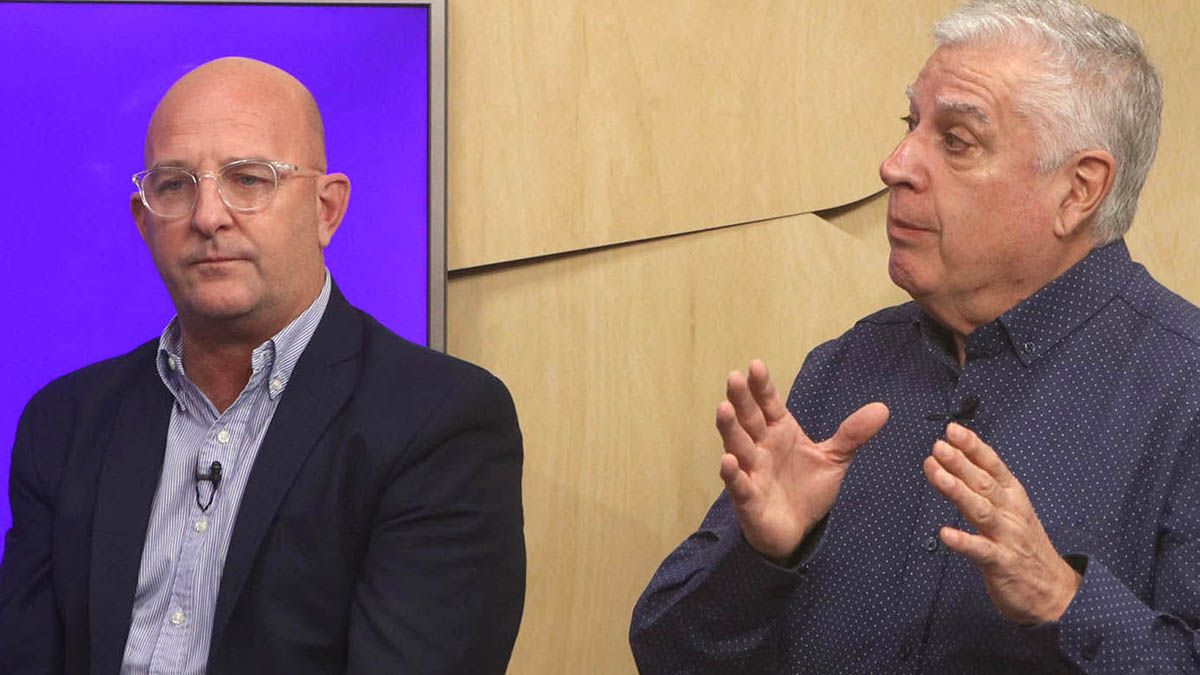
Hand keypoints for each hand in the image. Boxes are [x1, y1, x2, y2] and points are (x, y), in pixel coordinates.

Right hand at [717, 359, 888, 562]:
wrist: (797, 530)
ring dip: (729, 428)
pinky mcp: (748, 498)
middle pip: (749, 419)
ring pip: (738, 446)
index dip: (761, 386)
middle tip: (733, 377)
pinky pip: (739, 484)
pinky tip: (728, 461)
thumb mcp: (834, 458)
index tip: (755, 365)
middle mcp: (762, 447)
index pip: (769, 404)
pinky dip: (732, 473)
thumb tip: (882, 408)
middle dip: (740, 399)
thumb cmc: (807, 489)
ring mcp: (752, 471)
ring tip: (722, 409)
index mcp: (780, 432)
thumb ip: (852, 433)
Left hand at [923, 423, 1081, 623]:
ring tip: (937, 475)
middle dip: (960, 463)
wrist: (1057, 592)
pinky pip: (981, 551)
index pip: (993, 465)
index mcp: (1013, 496)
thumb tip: (955, 461)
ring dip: (958, 491)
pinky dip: (963, 542)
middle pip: (984, 484)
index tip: (953, 430)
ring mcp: (1008, 538)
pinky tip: (945, 533)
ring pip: (981, 511)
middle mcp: (1011, 512)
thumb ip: (985, 488)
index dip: (973, 447)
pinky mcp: (1003, 564)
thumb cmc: (1025, 546)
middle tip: (938, 446)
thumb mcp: (1010, 510)